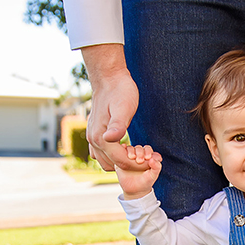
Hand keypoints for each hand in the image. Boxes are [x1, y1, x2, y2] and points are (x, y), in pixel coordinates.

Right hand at [82, 44, 139, 170]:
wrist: (109, 78)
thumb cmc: (120, 91)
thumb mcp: (123, 107)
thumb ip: (117, 125)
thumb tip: (110, 138)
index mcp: (100, 137)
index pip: (120, 161)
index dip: (138, 164)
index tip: (152, 161)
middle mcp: (93, 140)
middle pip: (113, 164)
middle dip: (130, 165)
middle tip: (147, 158)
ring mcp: (92, 138)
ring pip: (105, 162)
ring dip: (121, 162)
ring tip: (137, 153)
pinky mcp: (95, 134)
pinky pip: (101, 154)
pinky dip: (113, 157)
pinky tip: (126, 148)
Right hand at [115, 144, 162, 199]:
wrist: (134, 190)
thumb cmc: (146, 182)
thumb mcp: (153, 176)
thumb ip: (156, 167)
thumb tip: (153, 158)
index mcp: (148, 157)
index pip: (148, 149)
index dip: (148, 151)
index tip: (147, 158)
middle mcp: (139, 155)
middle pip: (139, 148)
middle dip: (139, 152)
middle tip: (139, 161)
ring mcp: (130, 157)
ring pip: (130, 148)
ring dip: (131, 151)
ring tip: (131, 157)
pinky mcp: (122, 159)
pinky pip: (121, 151)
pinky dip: (122, 148)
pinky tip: (123, 149)